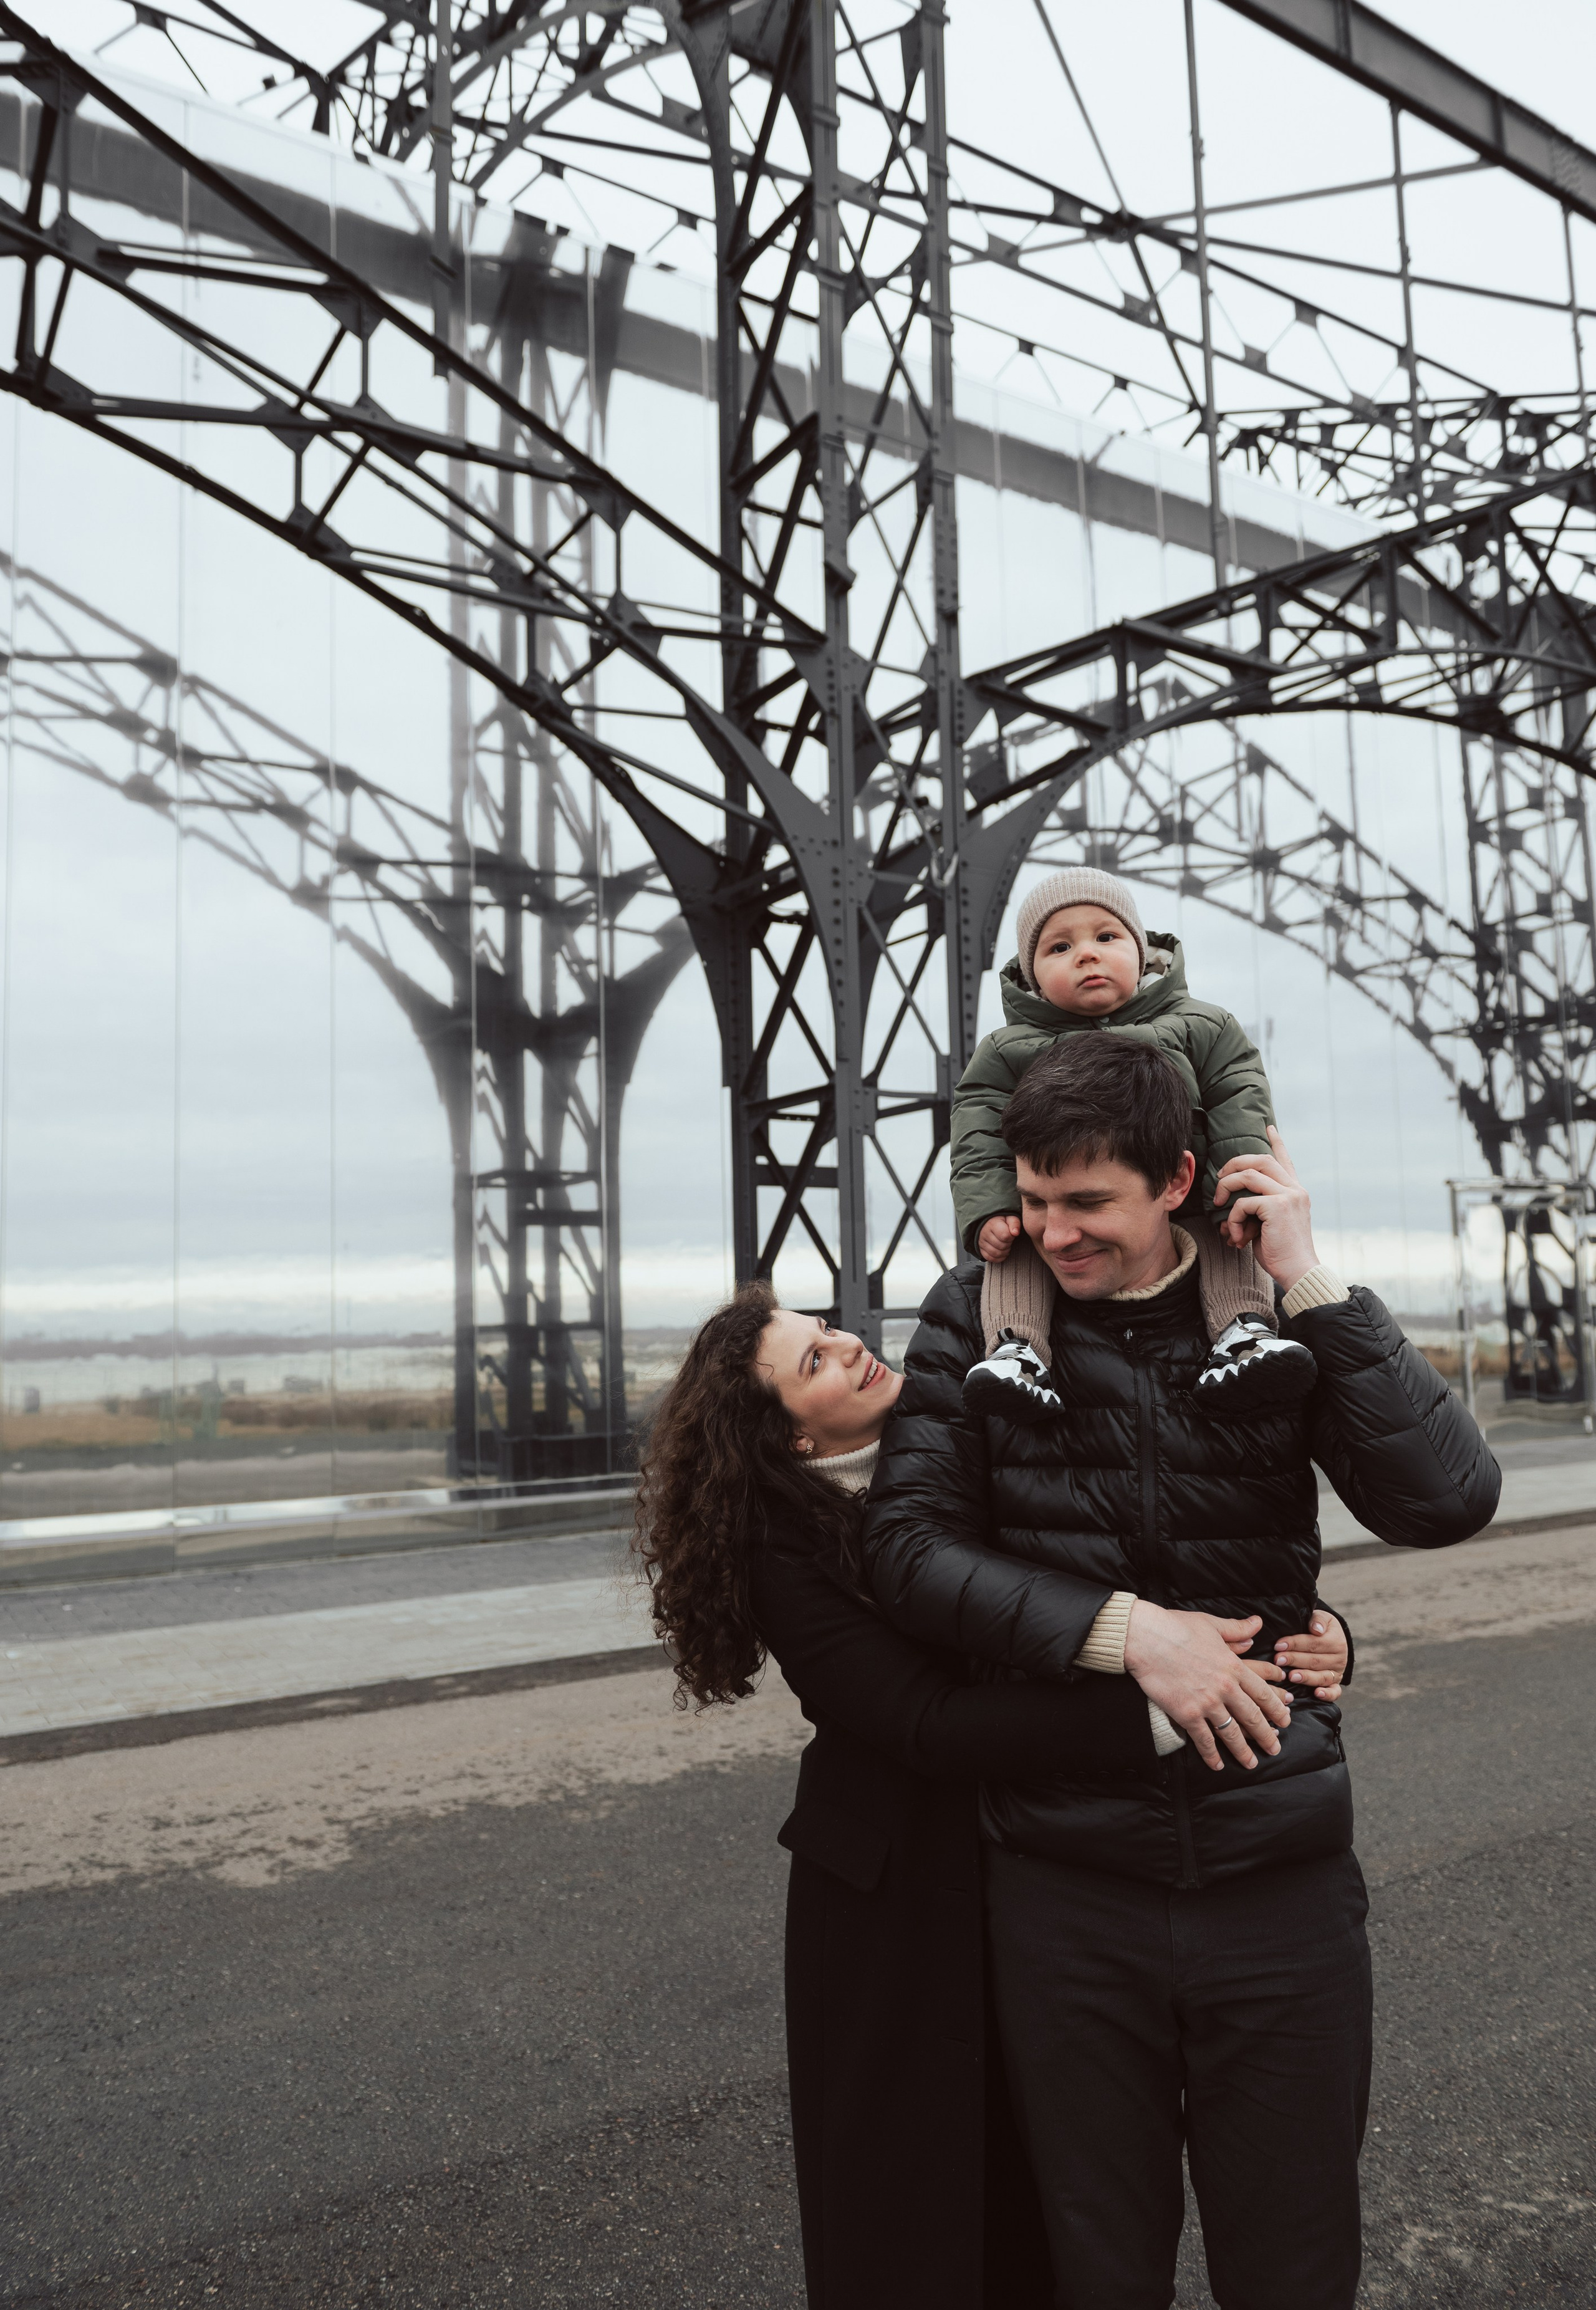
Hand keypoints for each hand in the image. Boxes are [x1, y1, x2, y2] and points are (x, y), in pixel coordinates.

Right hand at [978, 1214, 1021, 1262]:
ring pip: (996, 1254)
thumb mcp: (1010, 1217)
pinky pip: (990, 1258)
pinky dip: (999, 1258)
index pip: (1005, 1236)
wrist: (988, 1222)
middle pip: (1002, 1246)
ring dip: (1005, 1252)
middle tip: (1009, 1239)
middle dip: (1009, 1244)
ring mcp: (981, 1242)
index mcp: (992, 1224)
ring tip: (1006, 1245)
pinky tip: (1002, 1251)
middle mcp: (985, 1234)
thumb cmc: (1002, 1221)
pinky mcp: (980, 1249)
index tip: (1011, 1233)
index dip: (1011, 1236)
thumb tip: (1015, 1232)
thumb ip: (1014, 1223)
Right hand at [1123, 1602, 1290, 1772]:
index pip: (1263, 1693)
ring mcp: (1207, 1702)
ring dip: (1243, 1751)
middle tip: (1274, 1748)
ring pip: (1231, 1733)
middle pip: (1253, 1717)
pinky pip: (1203, 1739)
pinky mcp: (1187, 1713)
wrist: (1145, 1638)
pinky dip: (1211, 1754)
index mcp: (1233, 1666)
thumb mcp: (1211, 1624)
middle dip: (1266, 1736)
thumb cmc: (1176, 1627)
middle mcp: (1225, 1687)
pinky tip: (1217, 1764)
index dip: (1277, 1710)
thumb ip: (1237, 1629)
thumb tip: (1257, 1625)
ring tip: (1251, 1763)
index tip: (1285, 1720)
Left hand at [1210, 1127, 1317, 1294]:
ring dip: (1227, 1188)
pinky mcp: (1277, 1207)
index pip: (1285, 1160)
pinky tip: (1237, 1238)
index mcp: (1296, 1192)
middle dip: (1234, 1164)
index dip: (1277, 1142)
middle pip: (1260, 1159)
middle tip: (1219, 1178)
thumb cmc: (1281, 1254)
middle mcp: (1295, 1190)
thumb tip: (1229, 1205)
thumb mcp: (1269, 1226)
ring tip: (1218, 1206)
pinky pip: (1243, 1203)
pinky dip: (1233, 1219)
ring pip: (1248, 1175)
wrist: (1298, 1272)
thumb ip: (1258, 1209)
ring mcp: (1288, 1196)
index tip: (1269, 1126)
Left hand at [1273, 1610, 1347, 1703]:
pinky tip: (1317, 1694)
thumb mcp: (1322, 1617)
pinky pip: (1335, 1692)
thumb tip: (1316, 1629)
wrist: (1333, 1638)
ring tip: (1291, 1676)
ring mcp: (1338, 1673)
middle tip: (1278, 1660)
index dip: (1295, 1644)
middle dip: (1295, 1660)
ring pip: (1322, 1677)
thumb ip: (1318, 1620)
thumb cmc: (1321, 1627)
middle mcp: (1339, 1659)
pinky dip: (1328, 1695)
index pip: (1313, 1643)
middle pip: (1315, 1661)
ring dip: (1306, 1677)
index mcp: (1336, 1641)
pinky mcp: (1336, 1684)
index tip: (1278, 1645)